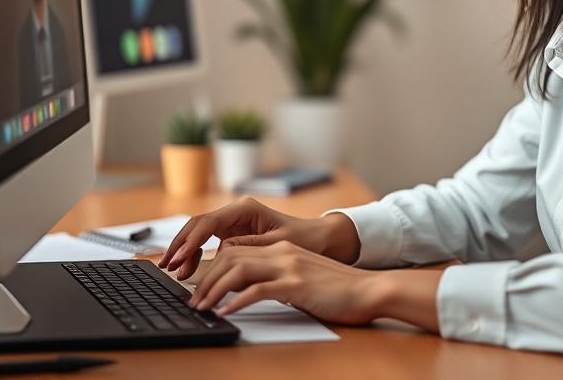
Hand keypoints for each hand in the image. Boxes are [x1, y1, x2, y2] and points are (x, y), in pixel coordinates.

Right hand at [158, 196, 345, 279]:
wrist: (318, 239)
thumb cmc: (303, 238)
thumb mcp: (278, 243)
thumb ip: (250, 246)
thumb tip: (223, 249)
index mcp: (246, 209)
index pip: (209, 222)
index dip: (191, 240)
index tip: (179, 258)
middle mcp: (236, 212)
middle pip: (198, 225)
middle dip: (181, 244)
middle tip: (168, 266)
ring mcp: (232, 223)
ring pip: (199, 233)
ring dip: (186, 251)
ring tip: (176, 272)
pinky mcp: (233, 234)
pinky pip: (207, 243)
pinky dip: (196, 255)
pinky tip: (189, 270)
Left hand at [186, 240, 380, 323]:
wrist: (369, 289)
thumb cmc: (339, 289)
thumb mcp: (303, 278)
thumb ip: (278, 278)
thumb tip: (249, 291)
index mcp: (283, 249)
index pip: (237, 250)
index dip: (213, 267)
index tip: (200, 287)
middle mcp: (283, 253)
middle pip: (231, 257)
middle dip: (206, 279)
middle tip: (193, 301)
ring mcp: (290, 267)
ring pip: (238, 270)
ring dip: (214, 290)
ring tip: (202, 308)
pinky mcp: (296, 285)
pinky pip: (257, 290)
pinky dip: (236, 302)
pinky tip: (225, 312)